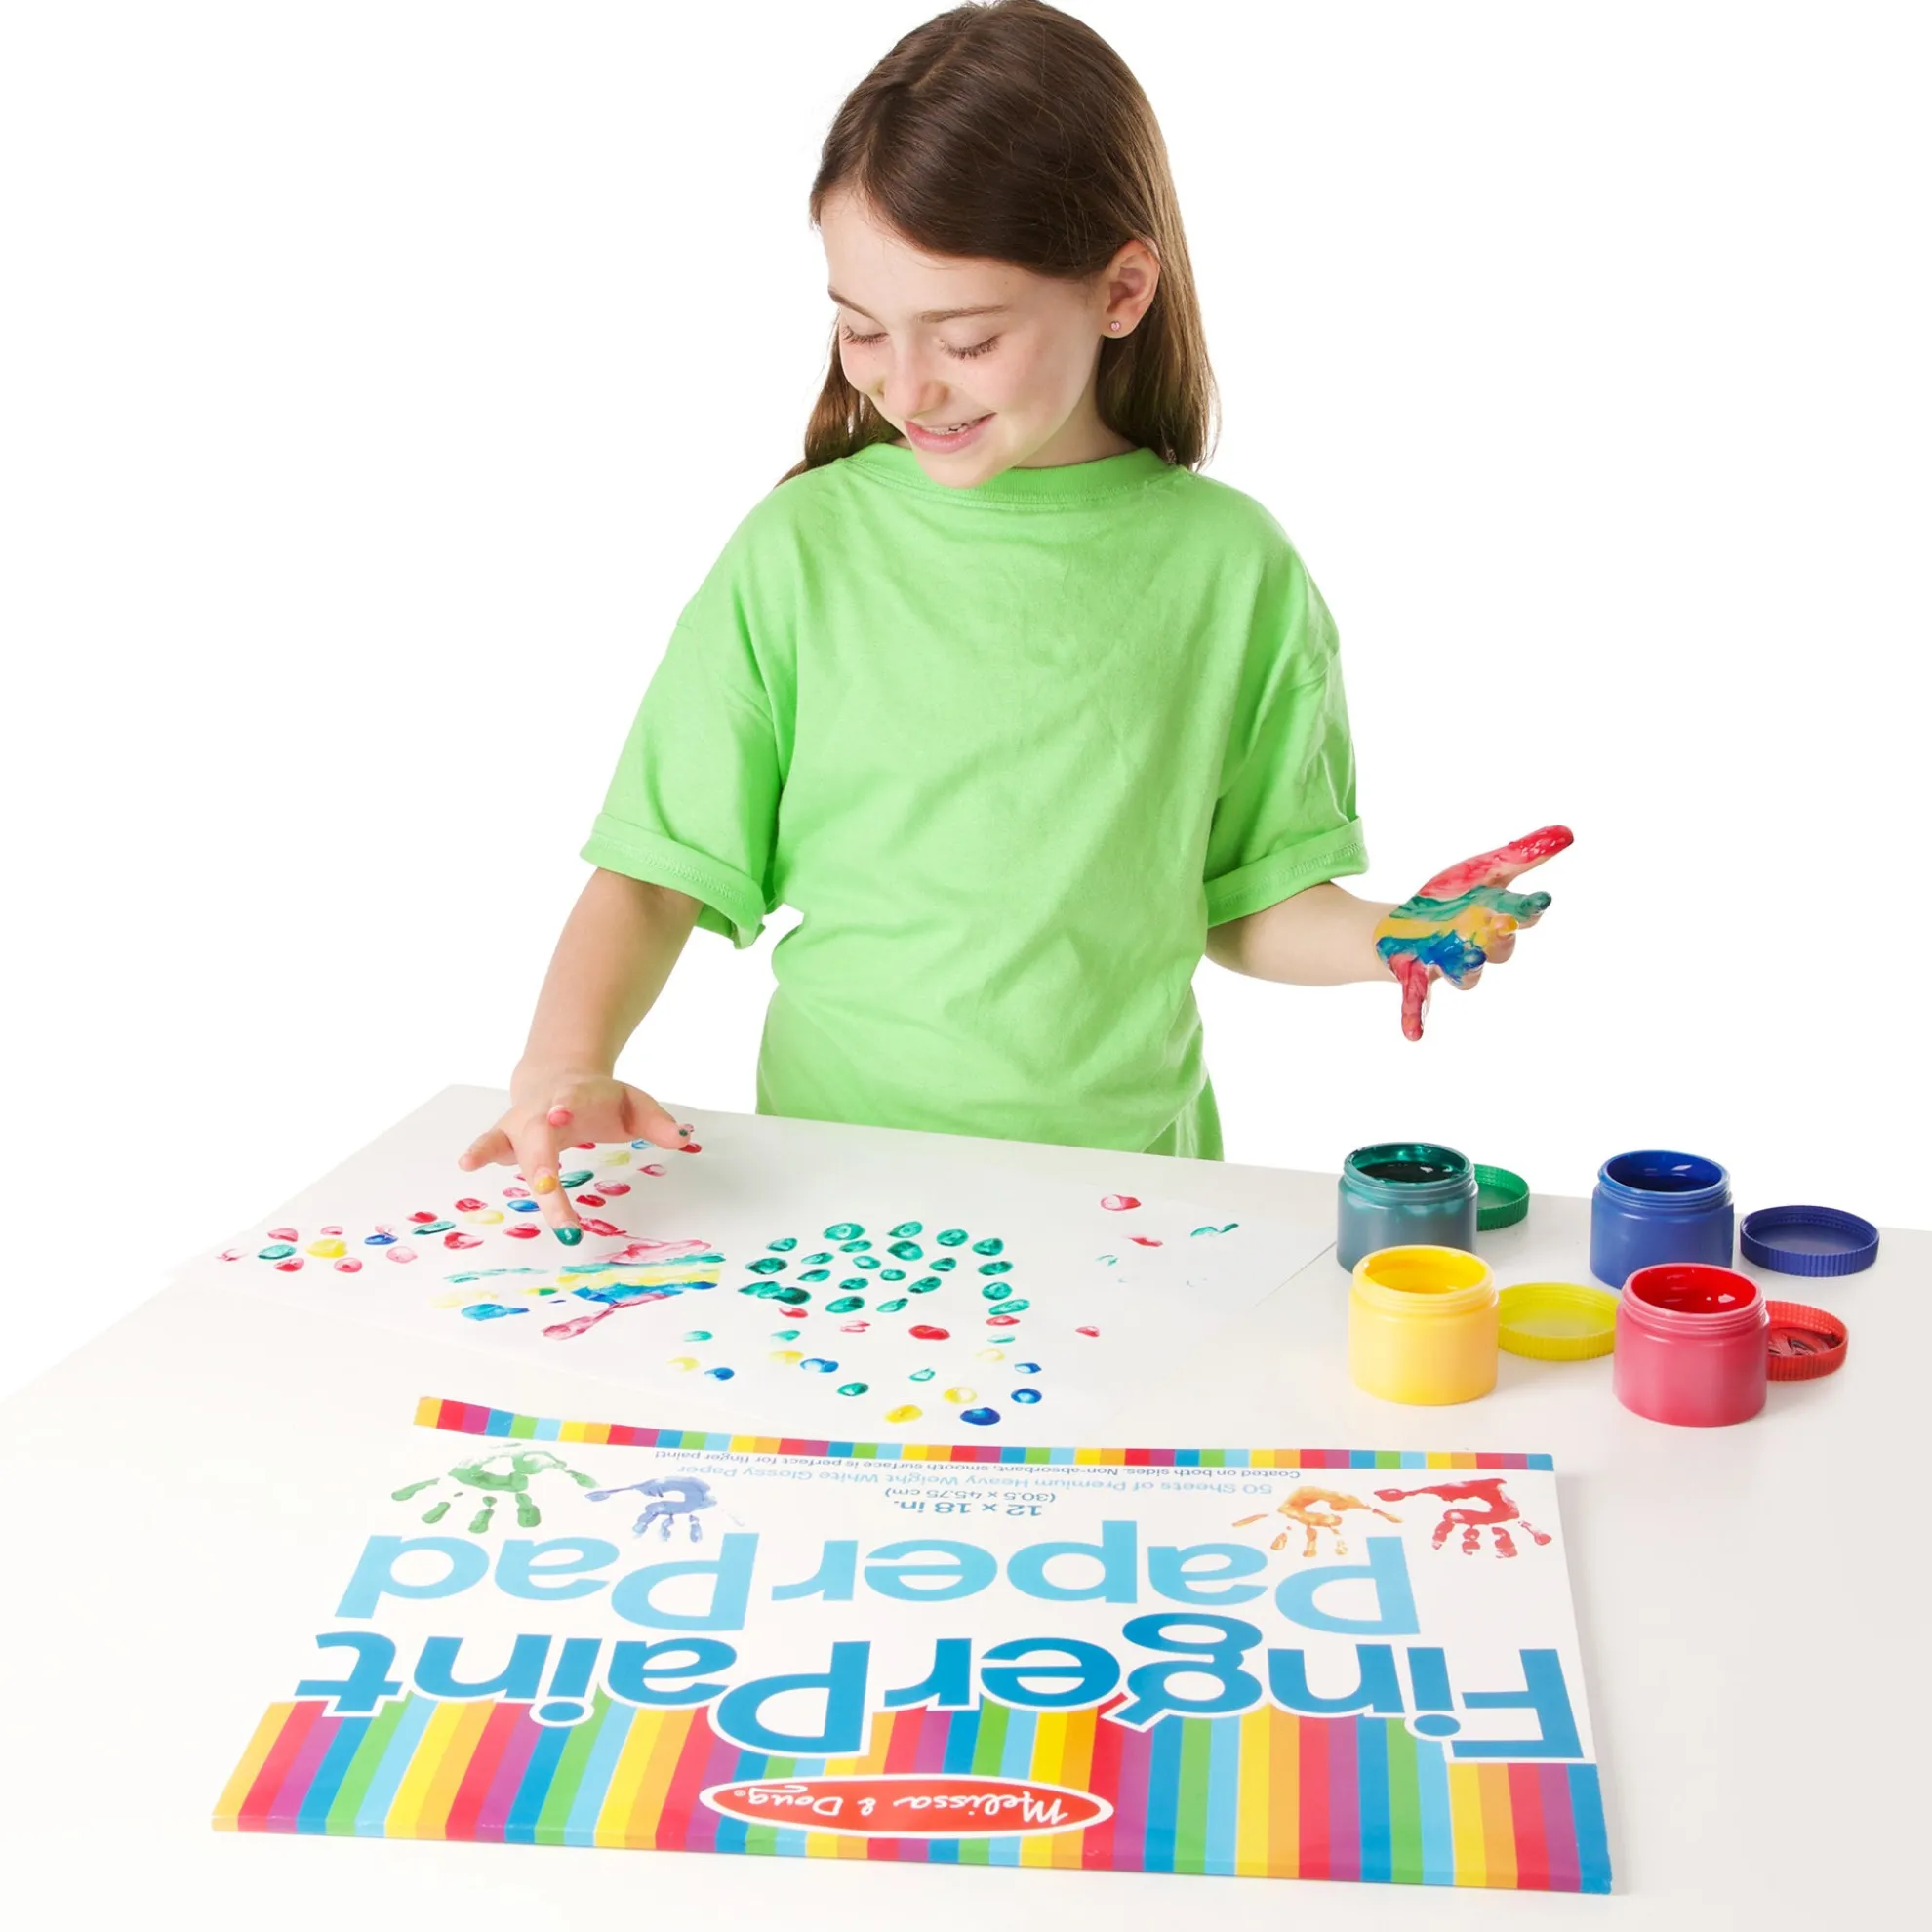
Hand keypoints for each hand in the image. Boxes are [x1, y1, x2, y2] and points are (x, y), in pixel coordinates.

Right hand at [457, 1068, 690, 1241]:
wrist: (560, 1077)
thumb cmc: (600, 1100)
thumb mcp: (634, 1104)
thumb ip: (657, 1123)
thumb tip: (684, 1139)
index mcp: (576, 1098)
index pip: (570, 1101)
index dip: (565, 1107)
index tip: (563, 1116)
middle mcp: (543, 1111)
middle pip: (539, 1137)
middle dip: (540, 1162)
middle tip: (548, 1189)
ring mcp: (520, 1124)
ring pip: (505, 1138)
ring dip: (494, 1152)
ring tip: (473, 1163)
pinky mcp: (504, 1137)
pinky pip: (489, 1144)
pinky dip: (478, 1152)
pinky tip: (466, 1165)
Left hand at [1372, 825, 1572, 1040]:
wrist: (1403, 929)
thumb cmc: (1452, 901)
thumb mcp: (1484, 872)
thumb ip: (1522, 855)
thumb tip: (1568, 832)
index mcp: (1496, 920)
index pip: (1522, 916)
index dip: (1530, 910)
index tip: (1539, 901)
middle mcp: (1478, 947)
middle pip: (1499, 947)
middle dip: (1500, 937)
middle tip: (1497, 923)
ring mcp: (1448, 963)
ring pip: (1466, 973)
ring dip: (1468, 967)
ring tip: (1466, 956)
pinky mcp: (1416, 974)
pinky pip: (1418, 1000)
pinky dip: (1415, 1016)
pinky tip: (1413, 1036)